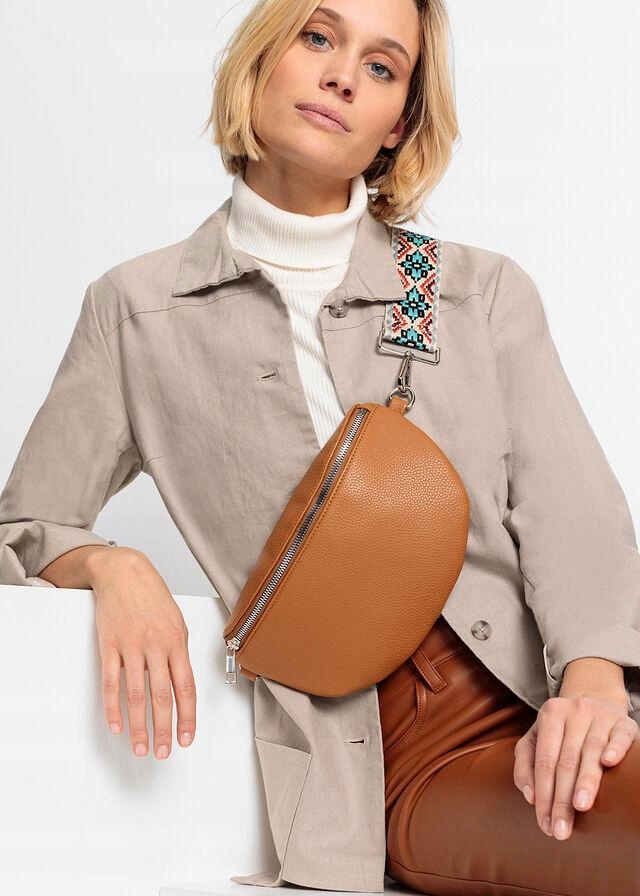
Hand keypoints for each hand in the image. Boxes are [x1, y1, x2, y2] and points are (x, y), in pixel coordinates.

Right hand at [90, 547, 196, 759]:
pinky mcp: (109, 646)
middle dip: (164, 729)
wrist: (123, 572)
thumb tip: (181, 682)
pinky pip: (111, 682)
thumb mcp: (177, 621)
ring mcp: (131, 647)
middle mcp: (156, 646)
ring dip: (140, 726)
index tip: (188, 738)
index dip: (188, 716)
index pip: (186, 687)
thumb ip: (178, 652)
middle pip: (162, 696)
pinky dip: (113, 708)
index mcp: (177, 642)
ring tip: (141, 747)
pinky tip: (117, 725)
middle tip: (164, 752)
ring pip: (137, 695)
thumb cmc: (152, 596)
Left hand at [513, 693, 638, 839]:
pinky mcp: (623, 722)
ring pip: (591, 750)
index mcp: (550, 714)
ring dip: (585, 781)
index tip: (545, 824)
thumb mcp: (536, 739)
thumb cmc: (560, 731)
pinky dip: (614, 749)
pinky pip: (619, 736)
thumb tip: (530, 796)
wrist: (594, 700)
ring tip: (580, 807)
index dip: (543, 794)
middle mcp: (574, 711)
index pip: (544, 761)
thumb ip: (525, 765)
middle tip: (561, 829)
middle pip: (566, 760)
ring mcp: (600, 715)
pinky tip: (609, 763)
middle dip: (562, 798)